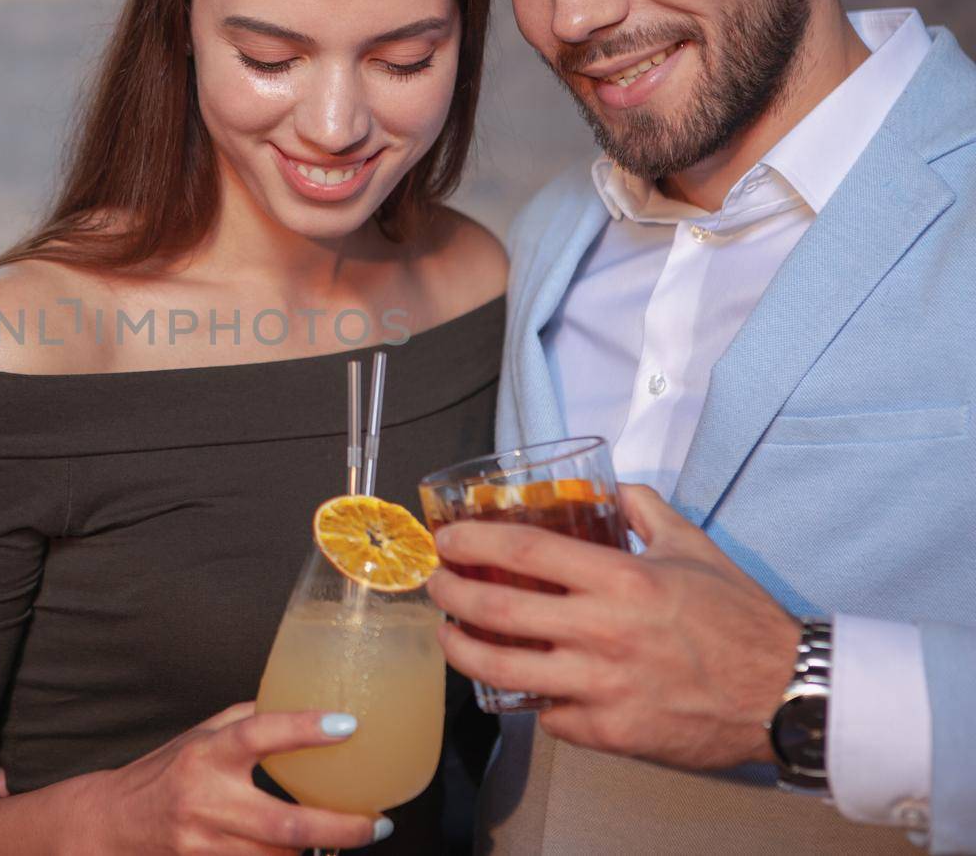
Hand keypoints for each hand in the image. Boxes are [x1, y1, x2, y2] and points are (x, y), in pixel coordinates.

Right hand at [77, 701, 387, 855]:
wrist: (111, 825)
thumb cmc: (162, 773)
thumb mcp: (198, 736)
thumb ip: (245, 722)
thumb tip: (301, 705)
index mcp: (205, 753)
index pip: (258, 733)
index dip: (304, 729)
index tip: (348, 724)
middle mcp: (205, 800)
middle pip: (284, 822)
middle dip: (339, 828)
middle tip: (377, 822)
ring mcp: (205, 843)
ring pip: (279, 855)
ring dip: (318, 847)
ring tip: (352, 833)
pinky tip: (308, 848)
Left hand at [427, 484, 800, 769]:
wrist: (785, 693)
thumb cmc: (739, 620)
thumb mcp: (692, 546)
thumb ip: (645, 510)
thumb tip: (611, 489)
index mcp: (620, 579)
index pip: (521, 552)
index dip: (471, 544)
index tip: (448, 542)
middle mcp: (602, 632)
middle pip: (495, 612)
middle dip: (450, 596)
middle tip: (437, 586)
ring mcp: (601, 687)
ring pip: (503, 670)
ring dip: (463, 651)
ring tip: (451, 637)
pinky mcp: (609, 732)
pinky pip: (547, 715)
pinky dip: (530, 698)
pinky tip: (523, 684)